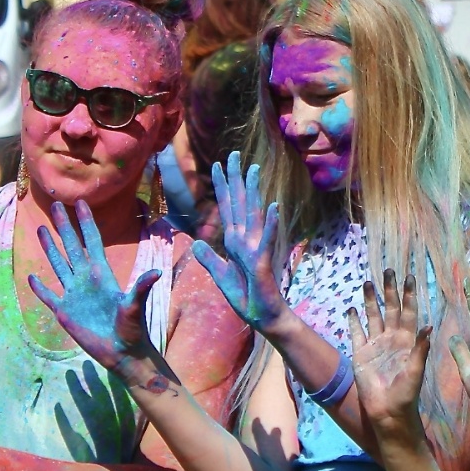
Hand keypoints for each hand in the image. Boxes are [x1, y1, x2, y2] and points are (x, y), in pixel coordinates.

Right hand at [26, 201, 170, 389]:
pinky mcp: (65, 312)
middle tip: (55, 205)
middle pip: (72, 247)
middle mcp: (86, 280)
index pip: (93, 242)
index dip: (86, 222)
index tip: (81, 202)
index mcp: (102, 274)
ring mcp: (74, 294)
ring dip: (50, 248)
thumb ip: (141, 288)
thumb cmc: (132, 329)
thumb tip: (156, 273)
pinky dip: (40, 287)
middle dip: (64, 226)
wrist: (122, 352)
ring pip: (58, 265)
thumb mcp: (135, 306)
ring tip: (41, 229)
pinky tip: (31, 277)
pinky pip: (49, 295)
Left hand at [190, 153, 287, 334]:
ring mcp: (256, 248)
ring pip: (252, 214)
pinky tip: (273, 206)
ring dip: (253, 192)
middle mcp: (246, 239)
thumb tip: (196, 241)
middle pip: (239, 203)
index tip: (216, 165)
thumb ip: (209, 258)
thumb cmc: (245, 296)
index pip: (227, 208)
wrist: (262, 316)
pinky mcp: (262, 262)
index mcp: (235, 241)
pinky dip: (269, 223)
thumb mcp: (220, 276)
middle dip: (236, 179)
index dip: (222, 186)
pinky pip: (265, 240)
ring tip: (253, 169)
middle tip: (234, 154)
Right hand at [346, 270, 431, 435]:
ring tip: (368, 283)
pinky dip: (354, 321)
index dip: (409, 295)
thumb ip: (420, 349)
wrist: (388, 412)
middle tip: (388, 271)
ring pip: (373, 317)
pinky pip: (357, 333)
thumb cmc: (406, 394)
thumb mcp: (416, 371)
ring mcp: (375, 345)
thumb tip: (428, 325)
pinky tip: (352, 309)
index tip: (409, 278)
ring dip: (371, 301)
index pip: (409, 313)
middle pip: (391, 309)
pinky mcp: (361, 354)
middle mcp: (392, 339)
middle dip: (390, 291)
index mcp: (407, 341)